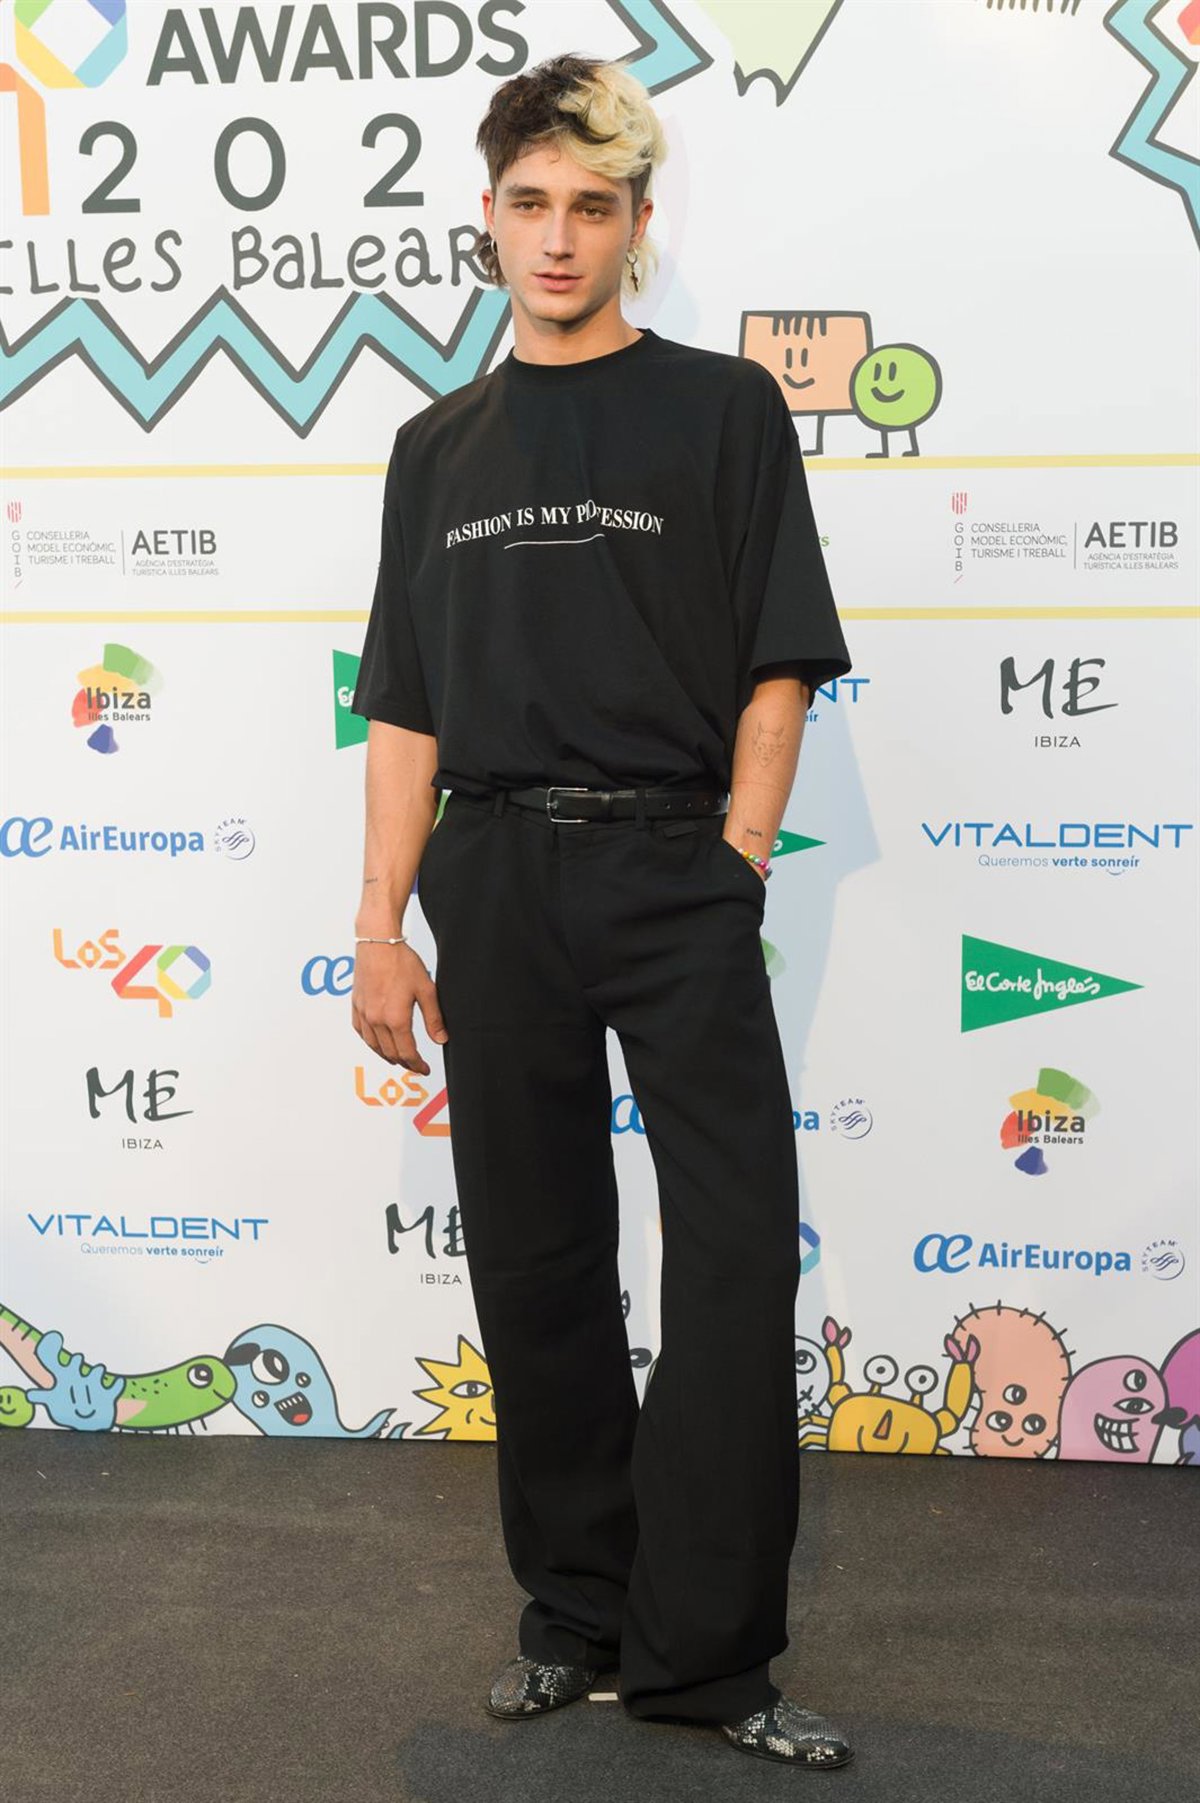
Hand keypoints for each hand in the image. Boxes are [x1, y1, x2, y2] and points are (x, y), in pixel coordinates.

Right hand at [351, 941, 447, 1074]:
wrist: (378, 942)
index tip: (424, 1069)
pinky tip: (377, 1042)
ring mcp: (364, 1014)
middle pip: (390, 1053)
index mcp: (396, 1019)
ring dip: (386, 1055)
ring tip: (398, 1058)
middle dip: (404, 1062)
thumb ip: (433, 1018)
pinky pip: (361, 1032)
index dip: (417, 1065)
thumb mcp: (426, 990)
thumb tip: (441, 1039)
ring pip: (374, 1046)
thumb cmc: (402, 962)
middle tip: (415, 1065)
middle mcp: (376, 1020)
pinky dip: (370, 1042)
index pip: (407, 1053)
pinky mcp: (356, 1005)